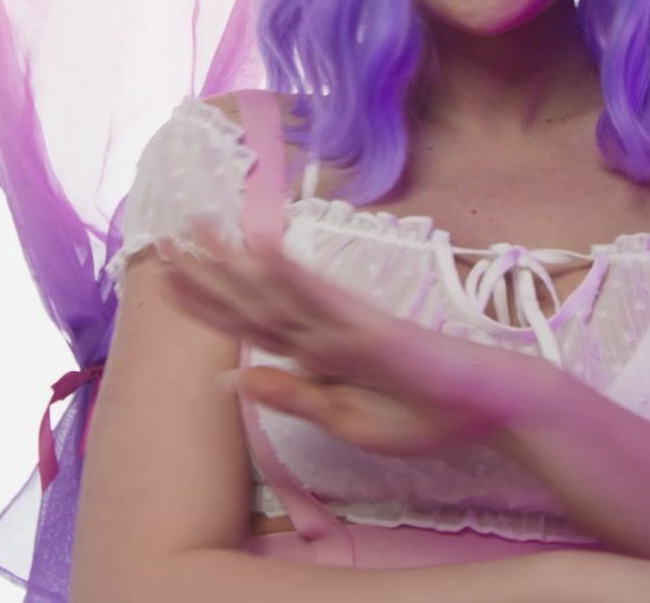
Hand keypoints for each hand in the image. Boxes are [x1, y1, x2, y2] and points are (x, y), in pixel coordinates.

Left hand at [155, 219, 552, 457]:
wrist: (490, 408)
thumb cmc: (427, 415)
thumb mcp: (348, 421)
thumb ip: (294, 396)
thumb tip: (228, 375)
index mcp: (317, 355)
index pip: (250, 322)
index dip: (207, 300)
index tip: (165, 276)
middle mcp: (323, 331)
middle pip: (252, 299)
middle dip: (205, 271)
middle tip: (159, 238)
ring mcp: (345, 325)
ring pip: (278, 291)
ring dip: (234, 261)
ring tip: (194, 228)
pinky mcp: (370, 330)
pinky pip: (324, 300)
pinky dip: (291, 273)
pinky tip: (261, 245)